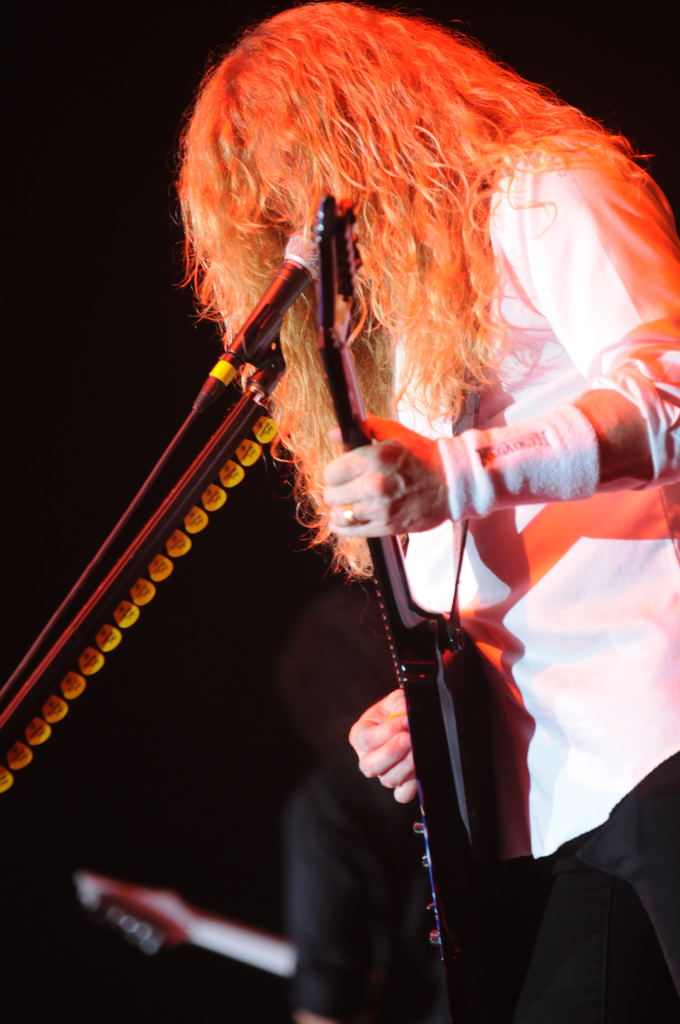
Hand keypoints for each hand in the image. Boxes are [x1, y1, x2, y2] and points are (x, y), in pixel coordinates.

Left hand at [324, 416, 448, 535]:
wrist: (453, 482)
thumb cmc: (423, 455)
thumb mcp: (395, 433)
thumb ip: (364, 428)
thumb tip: (334, 433)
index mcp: (374, 457)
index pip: (332, 472)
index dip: (335, 473)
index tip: (342, 475)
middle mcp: (375, 483)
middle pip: (332, 495)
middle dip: (337, 491)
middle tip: (346, 490)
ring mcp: (381, 507)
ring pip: (341, 515)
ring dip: (341, 511)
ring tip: (347, 506)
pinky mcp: (388, 526)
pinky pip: (352, 531)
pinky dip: (344, 527)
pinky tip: (345, 521)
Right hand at [349, 689, 417, 802]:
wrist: (410, 723)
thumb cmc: (398, 711)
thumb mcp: (396, 701)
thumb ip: (398, 704)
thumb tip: (405, 711)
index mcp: (360, 735)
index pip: (365, 740)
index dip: (386, 731)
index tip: (404, 720)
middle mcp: (367, 757)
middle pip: (369, 766)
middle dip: (392, 751)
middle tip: (409, 738)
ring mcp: (383, 773)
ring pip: (388, 779)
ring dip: (406, 764)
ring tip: (418, 748)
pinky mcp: (399, 785)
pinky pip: (402, 794)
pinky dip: (412, 785)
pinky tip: (420, 767)